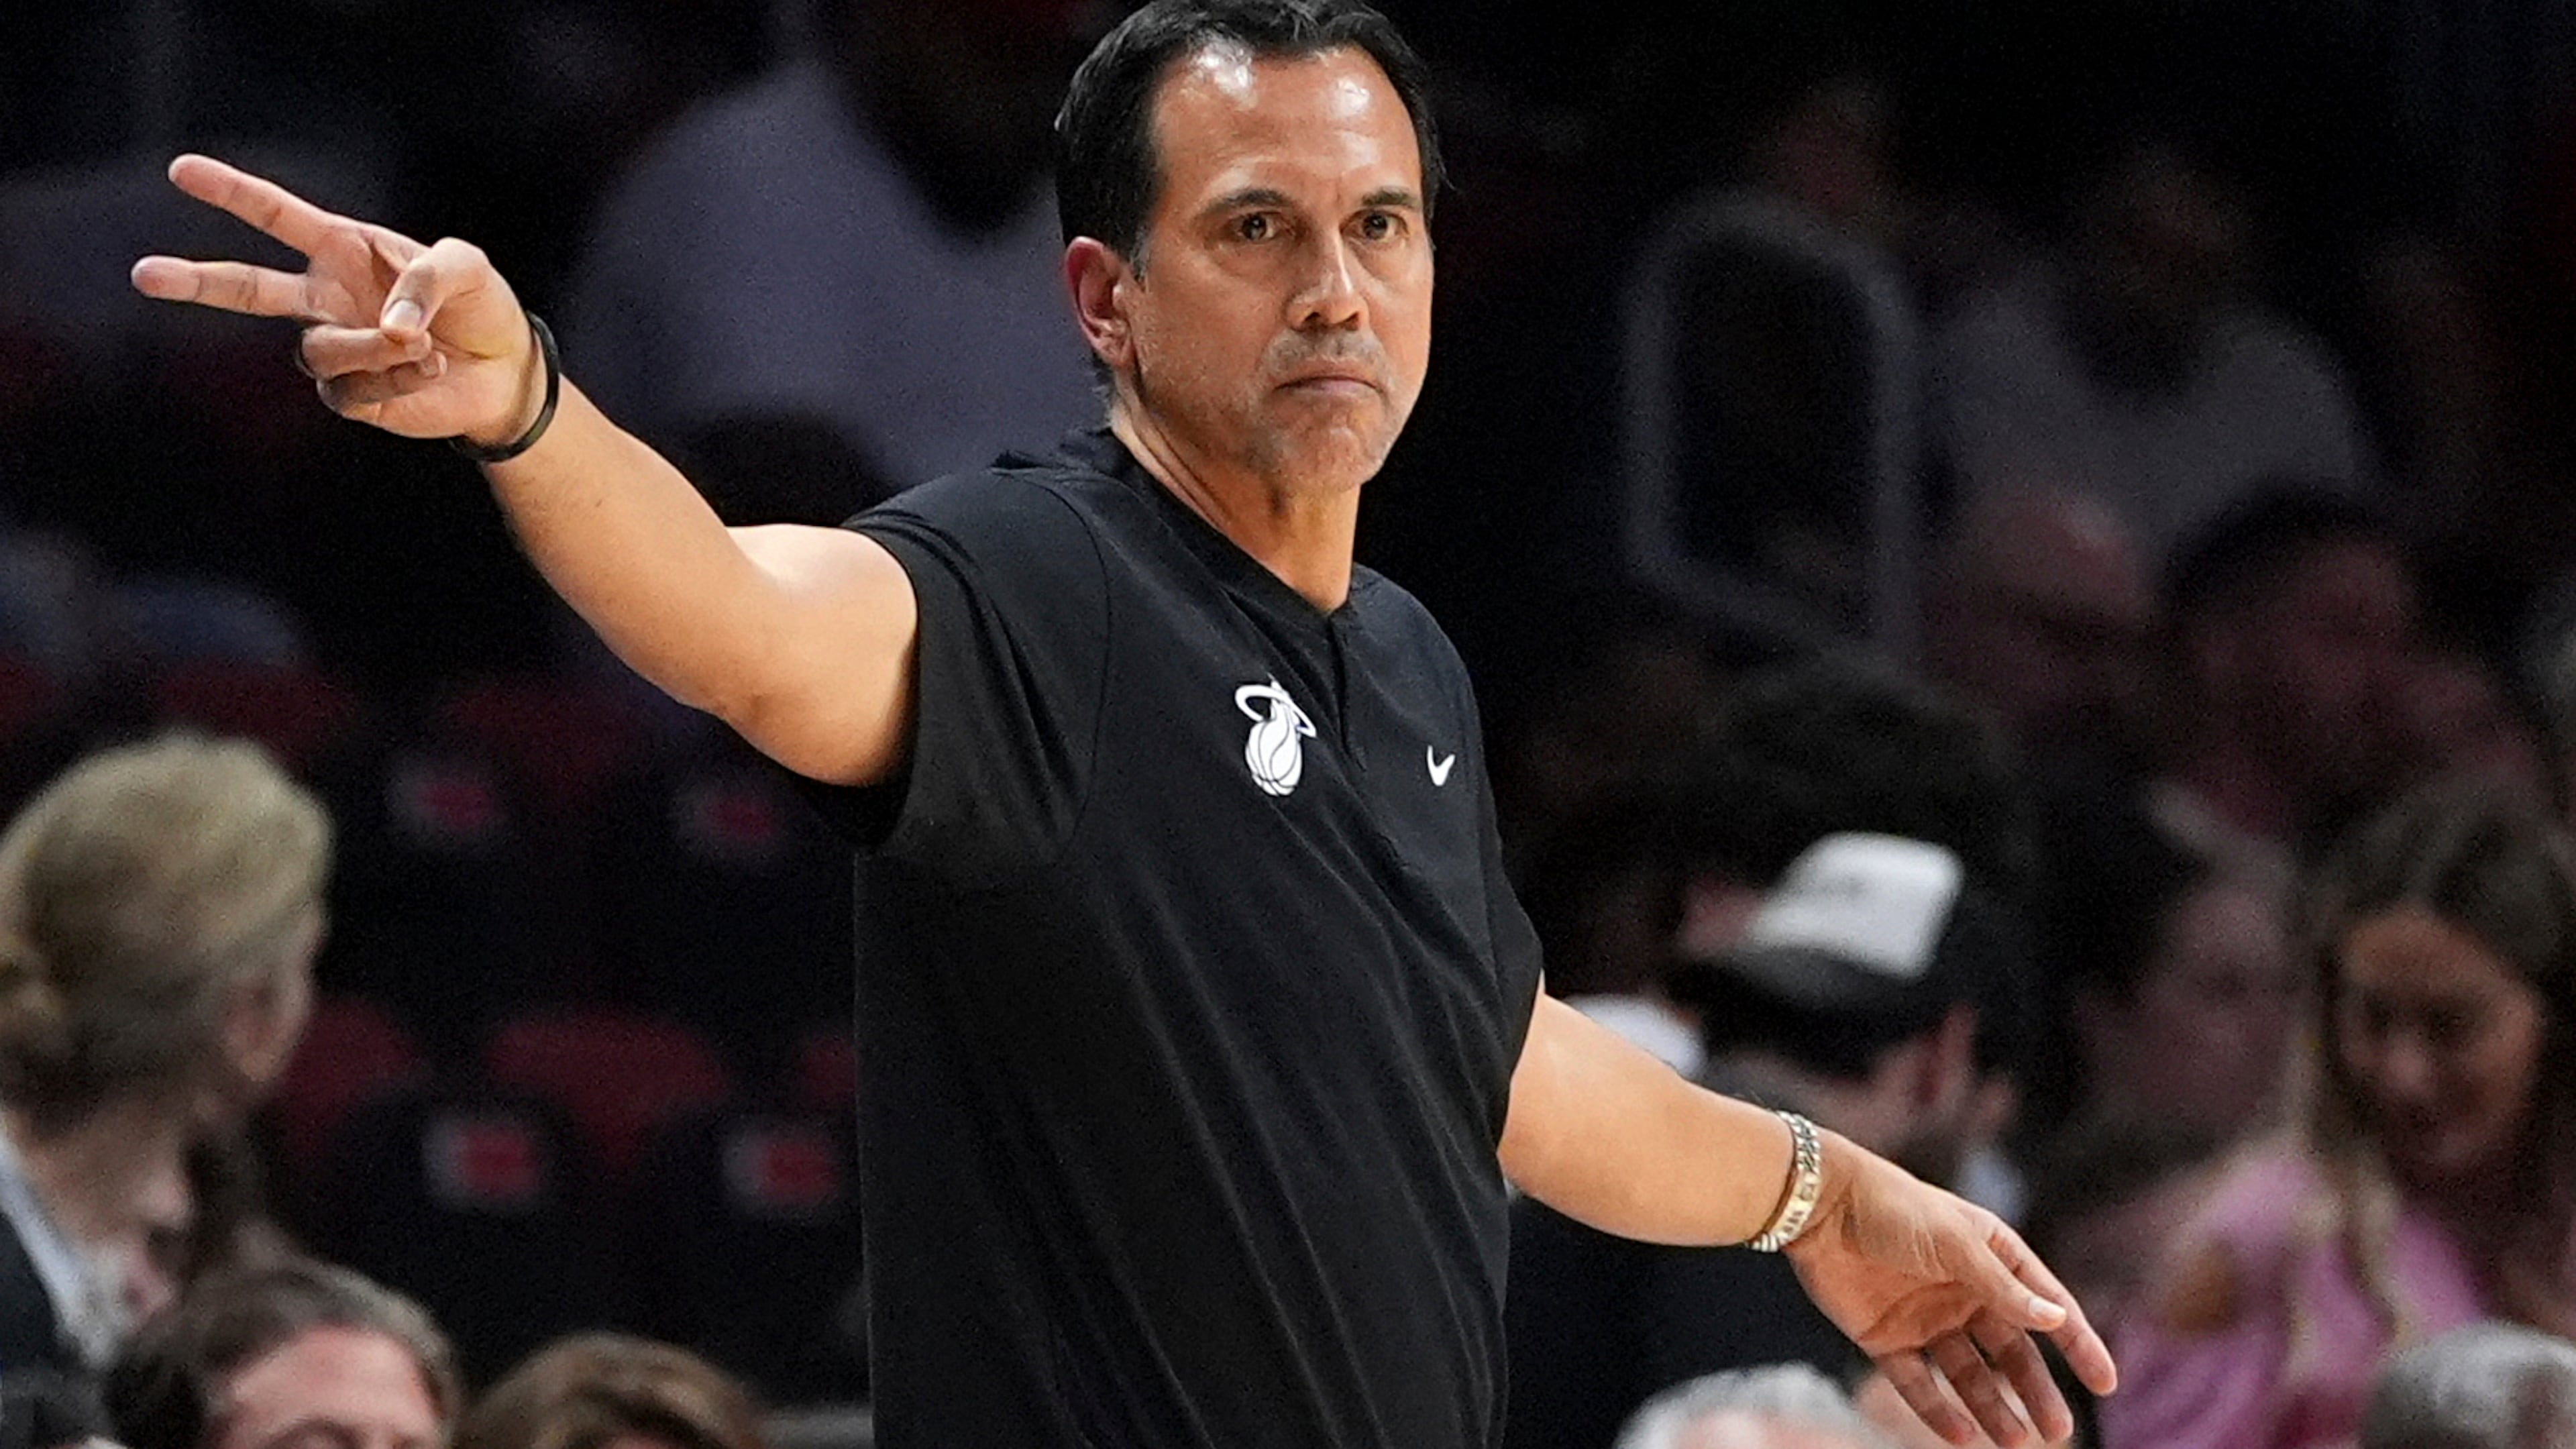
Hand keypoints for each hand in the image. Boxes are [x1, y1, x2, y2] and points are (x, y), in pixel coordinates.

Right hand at [131, 154, 540, 446]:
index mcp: (344, 249)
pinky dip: (397, 377)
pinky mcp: (352, 395)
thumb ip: (425, 280)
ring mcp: (335, 347)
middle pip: (247, 288)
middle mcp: (326, 297)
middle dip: (197, 282)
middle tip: (144, 274)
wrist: (506, 369)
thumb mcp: (466, 267)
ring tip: (423, 345)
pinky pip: (353, 389)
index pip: (278, 217)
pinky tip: (430, 368)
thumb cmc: (481, 305)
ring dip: (370, 348)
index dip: (232, 193)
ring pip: (318, 350)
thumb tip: (390, 327)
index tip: (182, 170)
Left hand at [1784, 1134, 2116, 1446]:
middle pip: (2010, 1351)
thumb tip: (2056, 1319)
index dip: (2077, 1344)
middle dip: (2035, 1390)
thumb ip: (2002, 1287)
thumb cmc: (1894, 1209)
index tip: (2107, 1382)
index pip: (2045, 1307)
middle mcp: (1963, 1292)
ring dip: (1991, 1407)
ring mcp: (1925, 1317)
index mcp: (1991, 1259)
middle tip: (2057, 1431)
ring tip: (2014, 1440)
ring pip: (1968, 1374)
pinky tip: (1961, 1435)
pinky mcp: (1885, 1338)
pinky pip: (1918, 1383)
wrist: (1818, 1205)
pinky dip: (1938, 1410)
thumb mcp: (1955, 1244)